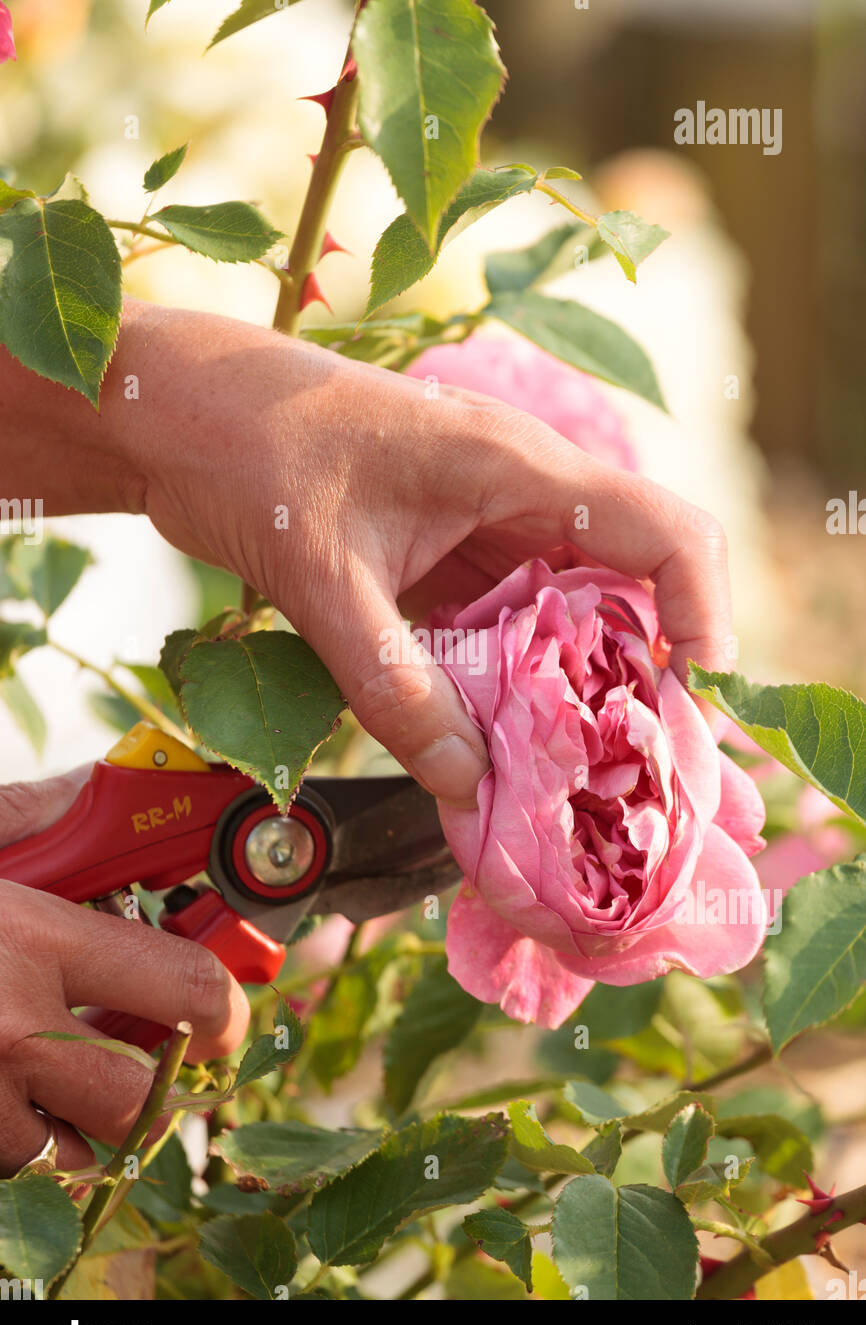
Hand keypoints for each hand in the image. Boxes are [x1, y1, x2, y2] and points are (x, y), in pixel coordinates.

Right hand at [0, 771, 248, 1177]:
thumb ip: (36, 815)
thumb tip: (107, 791)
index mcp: (30, 939)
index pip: (188, 991)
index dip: (227, 1008)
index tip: (227, 1010)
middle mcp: (8, 1033)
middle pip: (143, 1103)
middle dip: (161, 1089)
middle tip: (150, 1056)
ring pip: (71, 1155)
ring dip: (80, 1124)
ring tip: (55, 1072)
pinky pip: (6, 1176)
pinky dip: (17, 1146)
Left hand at [126, 304, 731, 806]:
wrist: (175, 413)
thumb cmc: (248, 451)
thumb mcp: (321, 574)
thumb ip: (391, 681)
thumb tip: (465, 784)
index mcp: (516, 467)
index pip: (663, 532)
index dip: (702, 617)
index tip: (691, 706)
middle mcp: (520, 494)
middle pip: (628, 586)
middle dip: (639, 677)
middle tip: (628, 770)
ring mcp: (484, 526)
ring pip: (568, 615)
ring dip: (573, 691)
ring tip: (566, 774)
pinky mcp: (446, 558)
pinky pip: (507, 628)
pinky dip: (511, 685)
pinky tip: (493, 743)